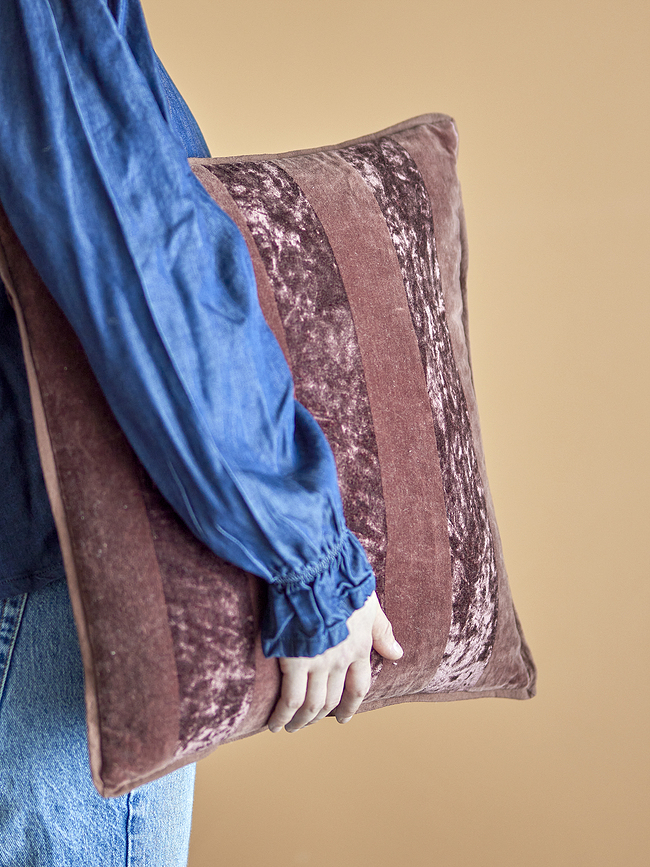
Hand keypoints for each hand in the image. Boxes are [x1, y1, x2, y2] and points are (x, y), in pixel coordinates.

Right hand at [266, 592, 401, 732]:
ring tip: (290, 728)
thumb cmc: (340, 579)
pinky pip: (291, 698)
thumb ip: (382, 630)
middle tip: (311, 723)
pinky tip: (275, 723)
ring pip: (313, 704)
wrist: (315, 569)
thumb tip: (398, 654)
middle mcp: (341, 659)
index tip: (343, 716)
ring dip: (302, 721)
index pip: (359, 686)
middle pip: (333, 698)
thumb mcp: (369, 604)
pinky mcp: (294, 660)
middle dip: (322, 715)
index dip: (351, 704)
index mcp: (359, 645)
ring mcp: (318, 662)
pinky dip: (283, 715)